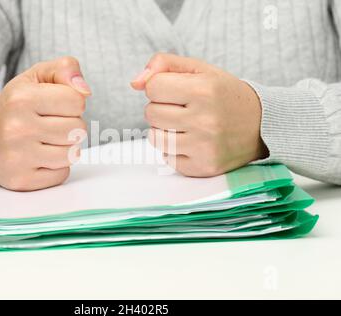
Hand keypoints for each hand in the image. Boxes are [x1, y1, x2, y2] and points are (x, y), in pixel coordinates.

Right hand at [0, 57, 90, 190]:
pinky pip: (62, 174)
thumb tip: (85, 90)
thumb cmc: (18, 107)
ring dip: (65, 147)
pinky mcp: (22, 180)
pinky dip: (56, 167)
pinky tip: (40, 157)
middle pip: (78, 128)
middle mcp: (17, 128)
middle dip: (70, 125)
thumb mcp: (36, 77)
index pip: (78, 101)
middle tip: (49, 124)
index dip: (72, 102)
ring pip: (72, 153)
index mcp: (22, 98)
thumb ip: (65, 69)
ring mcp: (18, 157)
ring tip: (46, 140)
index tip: (55, 105)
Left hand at [131, 53, 267, 176]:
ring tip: (187, 125)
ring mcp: (204, 147)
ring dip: (165, 130)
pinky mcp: (203, 167)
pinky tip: (193, 142)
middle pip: (150, 113)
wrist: (263, 125)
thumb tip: (134, 83)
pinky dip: (175, 150)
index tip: (177, 91)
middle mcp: (204, 120)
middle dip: (162, 108)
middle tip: (184, 108)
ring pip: (154, 138)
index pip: (152, 88)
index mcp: (204, 90)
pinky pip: (167, 158)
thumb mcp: (200, 70)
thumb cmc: (225, 94)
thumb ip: (163, 65)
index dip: (160, 87)